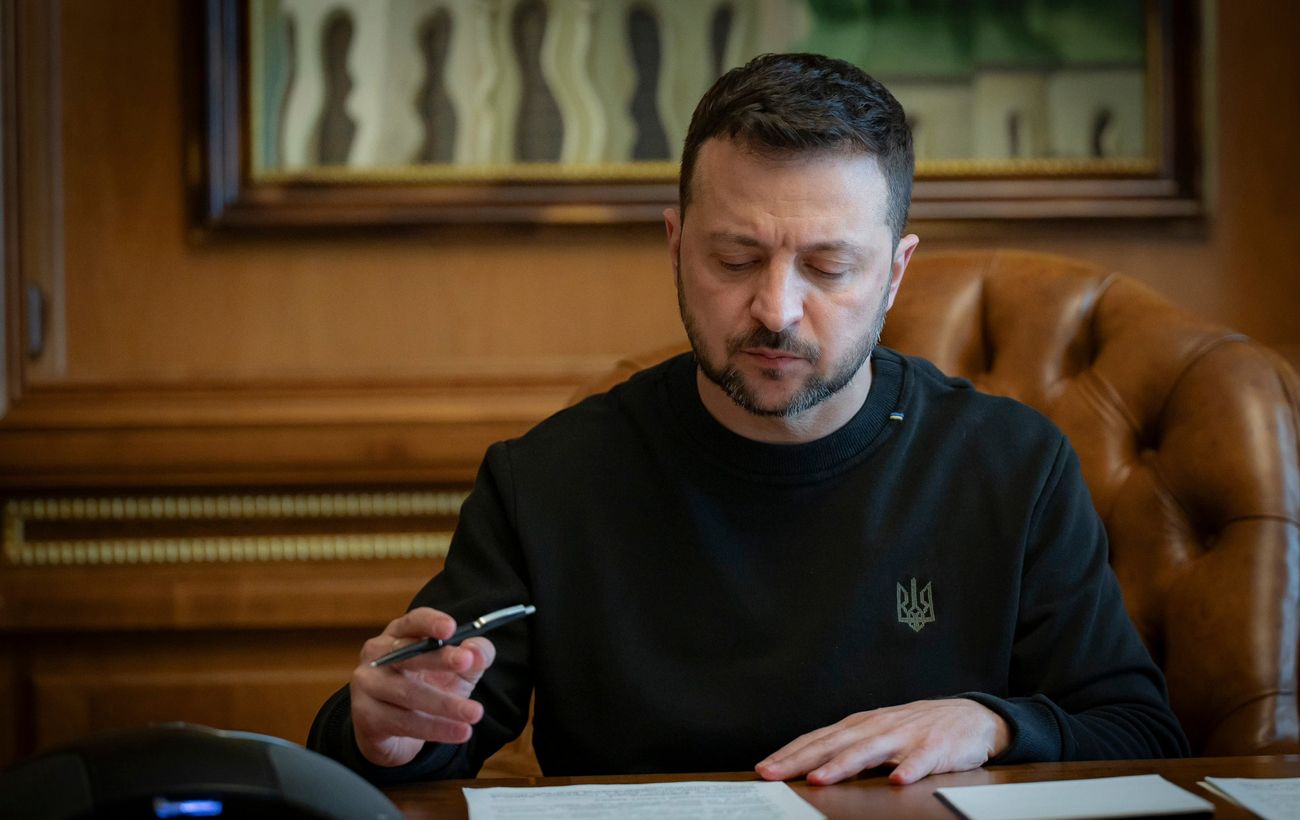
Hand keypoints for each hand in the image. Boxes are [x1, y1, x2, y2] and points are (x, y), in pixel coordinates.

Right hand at [350, 607, 496, 767]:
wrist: (395, 731)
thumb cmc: (428, 686)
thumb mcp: (458, 669)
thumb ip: (474, 656)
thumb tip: (477, 653)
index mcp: (399, 635)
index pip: (413, 622)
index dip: (430, 623)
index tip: (451, 628)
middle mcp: (377, 655)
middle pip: (407, 654)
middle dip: (439, 658)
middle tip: (467, 663)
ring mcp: (367, 685)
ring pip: (407, 693)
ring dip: (445, 704)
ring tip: (475, 713)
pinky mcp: (366, 715)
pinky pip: (403, 722)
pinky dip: (435, 727)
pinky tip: (458, 731)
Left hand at [756, 698, 1009, 785]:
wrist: (969, 717)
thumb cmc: (915, 730)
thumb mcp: (877, 734)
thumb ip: (847, 749)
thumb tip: (808, 766)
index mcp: (860, 726)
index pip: (817, 739)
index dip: (790, 753)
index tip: (765, 768)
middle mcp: (877, 728)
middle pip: (833, 744)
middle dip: (801, 760)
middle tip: (774, 774)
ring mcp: (905, 737)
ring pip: (869, 750)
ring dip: (844, 764)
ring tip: (821, 778)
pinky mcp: (935, 749)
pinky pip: (920, 761)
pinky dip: (909, 769)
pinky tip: (897, 780)